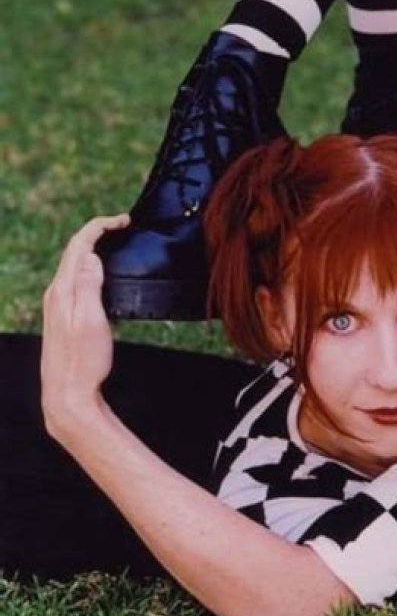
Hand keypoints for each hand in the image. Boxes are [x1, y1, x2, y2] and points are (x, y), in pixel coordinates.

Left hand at [41, 214, 128, 441]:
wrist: (67, 394)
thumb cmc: (83, 361)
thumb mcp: (90, 321)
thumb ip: (88, 285)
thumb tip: (90, 255)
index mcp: (62, 291)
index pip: (78, 246)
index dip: (100, 226)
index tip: (122, 221)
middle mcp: (55, 294)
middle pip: (73, 251)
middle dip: (97, 232)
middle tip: (122, 226)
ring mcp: (56, 305)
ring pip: (72, 264)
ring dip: (92, 248)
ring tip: (114, 242)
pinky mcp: (61, 316)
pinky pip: (73, 279)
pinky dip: (88, 266)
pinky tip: (101, 273)